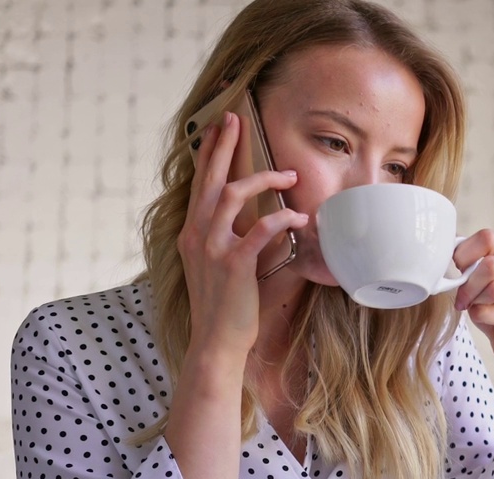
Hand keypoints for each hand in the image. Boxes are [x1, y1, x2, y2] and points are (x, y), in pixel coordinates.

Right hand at [177, 112, 308, 358]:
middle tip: (236, 118)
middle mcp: (196, 236)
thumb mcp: (226, 269)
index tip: (218, 129)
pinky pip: (259, 230)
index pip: (200, 186)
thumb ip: (240, 243)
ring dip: (264, 180)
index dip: (209, 155)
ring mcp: (212, 248)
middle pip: (209, 179)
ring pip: (233, 195)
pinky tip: (300, 220)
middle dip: (222, 146)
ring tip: (290, 176)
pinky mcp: (233, 264)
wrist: (216, 343)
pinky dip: (282, 220)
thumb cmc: (227, 309)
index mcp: (193, 235)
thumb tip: (273, 226)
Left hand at [453, 230, 493, 371]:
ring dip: (475, 299)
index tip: (457, 269)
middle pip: (490, 264)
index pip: (488, 238)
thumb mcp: (479, 284)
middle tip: (462, 298)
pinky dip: (478, 316)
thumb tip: (443, 249)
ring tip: (473, 307)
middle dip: (468, 283)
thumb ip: (469, 266)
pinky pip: (490, 312)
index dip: (465, 252)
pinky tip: (483, 319)